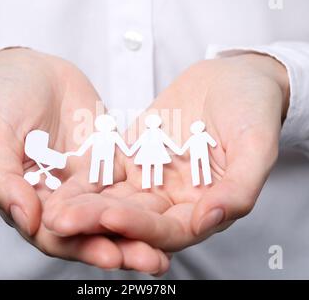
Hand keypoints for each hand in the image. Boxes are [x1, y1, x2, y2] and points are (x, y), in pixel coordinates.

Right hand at [0, 48, 169, 273]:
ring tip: (168, 248)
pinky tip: (172, 209)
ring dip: (140, 231)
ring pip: (115, 211)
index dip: (81, 247)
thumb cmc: (2, 100)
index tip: (110, 255)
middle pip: (92, 230)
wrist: (30, 69)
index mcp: (30, 200)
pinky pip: (130, 181)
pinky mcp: (109, 160)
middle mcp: (61, 198)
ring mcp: (88, 180)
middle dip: (121, 247)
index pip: (56, 235)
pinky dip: (148, 197)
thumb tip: (27, 221)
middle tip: (151, 262)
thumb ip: (4, 181)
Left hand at [43, 53, 288, 254]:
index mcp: (206, 207)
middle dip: (98, 222)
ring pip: (115, 199)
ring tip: (51, 209)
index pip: (170, 230)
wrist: (235, 78)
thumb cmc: (254, 109)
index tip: (111, 218)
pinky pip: (107, 172)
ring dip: (84, 206)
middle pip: (134, 220)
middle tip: (62, 221)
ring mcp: (153, 180)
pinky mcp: (135, 158)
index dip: (141, 228)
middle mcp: (175, 201)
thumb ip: (240, 187)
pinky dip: (85, 180)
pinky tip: (59, 183)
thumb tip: (211, 219)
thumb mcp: (257, 146)